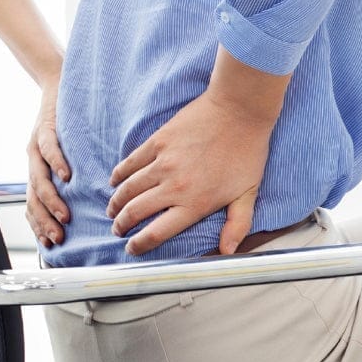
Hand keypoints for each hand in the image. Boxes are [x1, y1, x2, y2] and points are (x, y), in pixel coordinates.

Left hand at [25, 83, 70, 247]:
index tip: (53, 245)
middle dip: (45, 222)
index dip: (40, 226)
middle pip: (33, 200)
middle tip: (58, 237)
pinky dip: (58, 164)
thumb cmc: (69, 123)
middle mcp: (34, 163)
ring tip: (64, 216)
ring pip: (39, 181)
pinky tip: (68, 176)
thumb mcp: (70, 155)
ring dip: (52, 202)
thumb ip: (75, 178)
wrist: (57, 85)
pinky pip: (49, 150)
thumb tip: (92, 201)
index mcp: (39, 172)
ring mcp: (37, 147)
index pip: (33, 206)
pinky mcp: (46, 129)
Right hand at [107, 87, 275, 255]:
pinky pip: (130, 162)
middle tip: (118, 230)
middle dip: (122, 225)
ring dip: (116, 203)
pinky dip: (119, 174)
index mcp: (195, 203)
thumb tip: (228, 251)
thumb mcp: (248, 193)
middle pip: (136, 212)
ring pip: (128, 189)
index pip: (157, 232)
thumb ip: (237, 224)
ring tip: (112, 211)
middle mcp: (174, 186)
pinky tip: (114, 182)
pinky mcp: (158, 142)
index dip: (140, 244)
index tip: (132, 248)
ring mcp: (163, 162)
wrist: (239, 111)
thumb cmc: (247, 152)